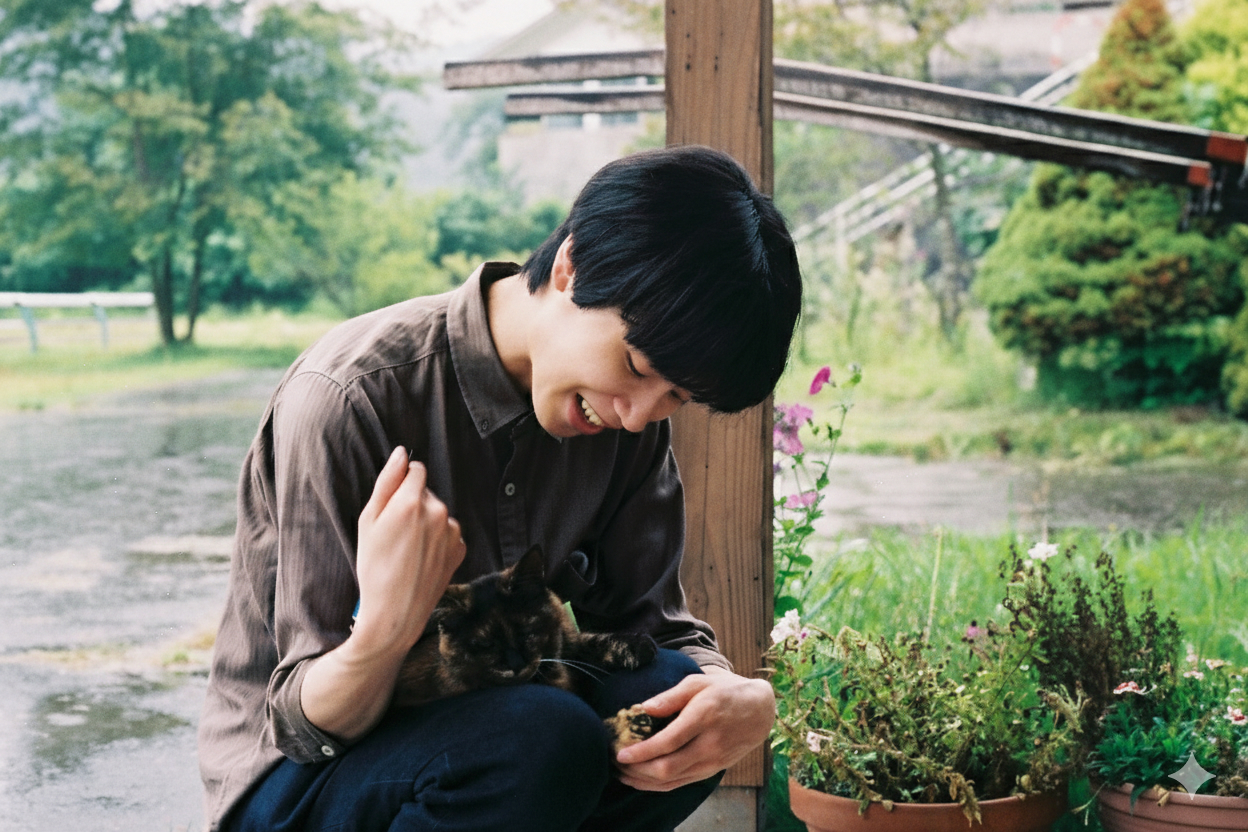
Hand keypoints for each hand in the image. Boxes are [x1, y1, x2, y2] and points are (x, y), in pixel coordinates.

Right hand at [352, 446, 466, 658]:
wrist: (395, 613)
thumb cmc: (374, 567)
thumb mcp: (368, 522)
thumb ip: (387, 482)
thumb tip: (401, 453)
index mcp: (412, 502)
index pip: (416, 469)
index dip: (402, 483)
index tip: (392, 503)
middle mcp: (438, 512)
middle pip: (426, 492)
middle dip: (412, 504)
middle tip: (394, 534)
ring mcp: (453, 532)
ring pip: (438, 513)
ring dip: (426, 523)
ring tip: (407, 550)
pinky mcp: (460, 548)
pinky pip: (447, 533)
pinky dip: (437, 540)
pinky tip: (421, 559)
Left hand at [613, 666, 775, 790]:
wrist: (760, 710)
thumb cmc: (725, 691)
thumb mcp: (698, 682)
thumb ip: (670, 696)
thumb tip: (642, 708)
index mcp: (703, 718)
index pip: (668, 742)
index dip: (641, 752)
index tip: (620, 753)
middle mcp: (709, 744)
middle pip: (668, 767)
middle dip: (636, 770)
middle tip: (615, 763)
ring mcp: (712, 761)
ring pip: (673, 780)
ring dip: (644, 781)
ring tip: (622, 774)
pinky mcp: (713, 770)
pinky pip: (682, 783)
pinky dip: (659, 786)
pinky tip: (642, 781)